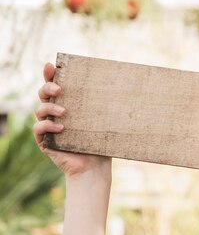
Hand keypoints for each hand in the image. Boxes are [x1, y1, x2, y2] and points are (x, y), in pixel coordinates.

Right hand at [34, 62, 111, 178]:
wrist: (95, 168)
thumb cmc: (101, 145)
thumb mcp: (104, 124)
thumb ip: (105, 108)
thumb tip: (124, 89)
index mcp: (67, 106)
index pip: (56, 87)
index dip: (50, 75)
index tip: (51, 65)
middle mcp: (55, 115)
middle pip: (43, 95)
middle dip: (48, 88)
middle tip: (59, 89)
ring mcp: (48, 127)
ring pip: (39, 110)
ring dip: (50, 108)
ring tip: (64, 112)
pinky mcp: (44, 141)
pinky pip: (38, 129)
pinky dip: (47, 126)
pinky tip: (60, 128)